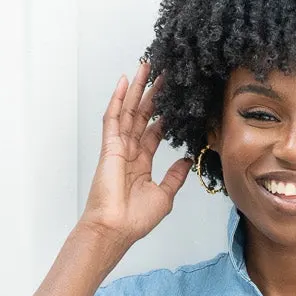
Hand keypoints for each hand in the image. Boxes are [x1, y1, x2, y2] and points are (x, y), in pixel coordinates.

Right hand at [79, 58, 193, 246]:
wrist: (116, 229)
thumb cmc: (134, 219)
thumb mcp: (164, 195)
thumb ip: (174, 176)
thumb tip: (186, 160)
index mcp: (141, 164)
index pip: (154, 132)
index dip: (164, 115)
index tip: (175, 99)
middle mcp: (129, 152)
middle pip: (142, 116)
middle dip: (153, 94)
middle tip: (164, 73)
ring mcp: (118, 148)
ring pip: (129, 111)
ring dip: (137, 88)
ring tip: (146, 66)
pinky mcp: (109, 147)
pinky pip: (113, 118)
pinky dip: (117, 99)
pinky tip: (124, 82)